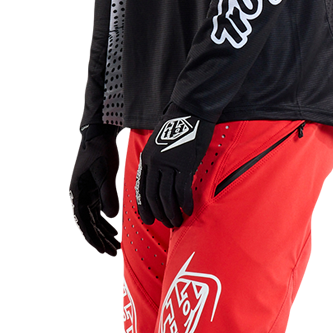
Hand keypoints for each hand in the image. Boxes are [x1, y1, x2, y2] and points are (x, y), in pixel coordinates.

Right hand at [70, 123, 121, 256]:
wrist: (98, 134)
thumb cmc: (100, 152)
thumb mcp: (106, 174)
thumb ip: (109, 196)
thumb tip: (113, 219)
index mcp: (79, 193)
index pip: (84, 222)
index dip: (93, 237)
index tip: (103, 249)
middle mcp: (81, 195)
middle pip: (90, 223)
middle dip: (100, 238)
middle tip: (113, 251)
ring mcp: (88, 191)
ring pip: (95, 217)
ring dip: (105, 230)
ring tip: (116, 243)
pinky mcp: (95, 187)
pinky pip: (100, 208)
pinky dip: (107, 219)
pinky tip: (116, 226)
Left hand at [135, 112, 215, 229]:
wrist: (190, 109)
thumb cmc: (178, 124)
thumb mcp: (159, 142)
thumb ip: (157, 159)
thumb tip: (160, 176)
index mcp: (147, 158)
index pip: (142, 188)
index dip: (144, 206)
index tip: (149, 218)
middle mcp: (154, 163)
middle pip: (152, 196)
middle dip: (158, 213)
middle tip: (167, 223)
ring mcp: (168, 164)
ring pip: (166, 196)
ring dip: (171, 212)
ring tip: (177, 221)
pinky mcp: (184, 164)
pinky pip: (182, 189)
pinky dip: (184, 202)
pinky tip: (189, 210)